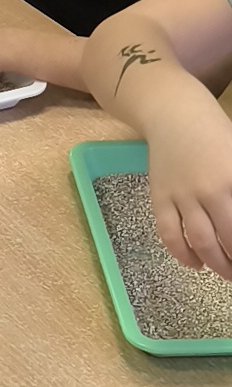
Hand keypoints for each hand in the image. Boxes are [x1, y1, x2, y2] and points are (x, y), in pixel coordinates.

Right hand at [146, 89, 231, 279]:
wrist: (173, 113)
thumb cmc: (214, 129)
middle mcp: (208, 191)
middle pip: (226, 239)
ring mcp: (181, 196)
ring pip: (199, 241)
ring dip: (214, 262)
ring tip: (224, 273)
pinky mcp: (160, 199)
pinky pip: (169, 234)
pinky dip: (182, 254)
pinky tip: (194, 263)